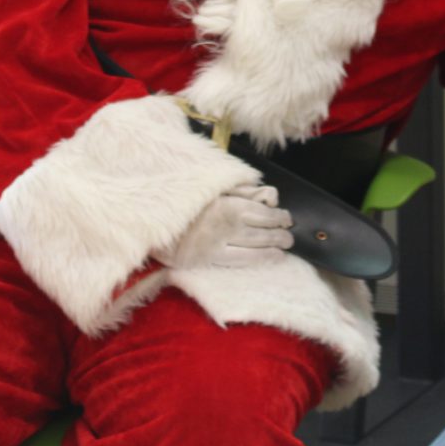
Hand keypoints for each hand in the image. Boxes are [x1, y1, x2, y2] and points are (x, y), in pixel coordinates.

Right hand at [165, 183, 292, 270]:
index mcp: (231, 204)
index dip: (280, 216)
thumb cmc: (187, 197)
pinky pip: (243, 260)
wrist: (155, 217)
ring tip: (284, 247)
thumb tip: (269, 197)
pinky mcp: (211, 258)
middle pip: (265, 230)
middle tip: (288, 235)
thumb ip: (244, 190)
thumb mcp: (216, 185)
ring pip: (258, 245)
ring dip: (276, 246)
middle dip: (281, 233)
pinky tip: (273, 257)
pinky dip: (262, 258)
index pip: (266, 212)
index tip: (286, 218)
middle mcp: (230, 225)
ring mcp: (221, 243)